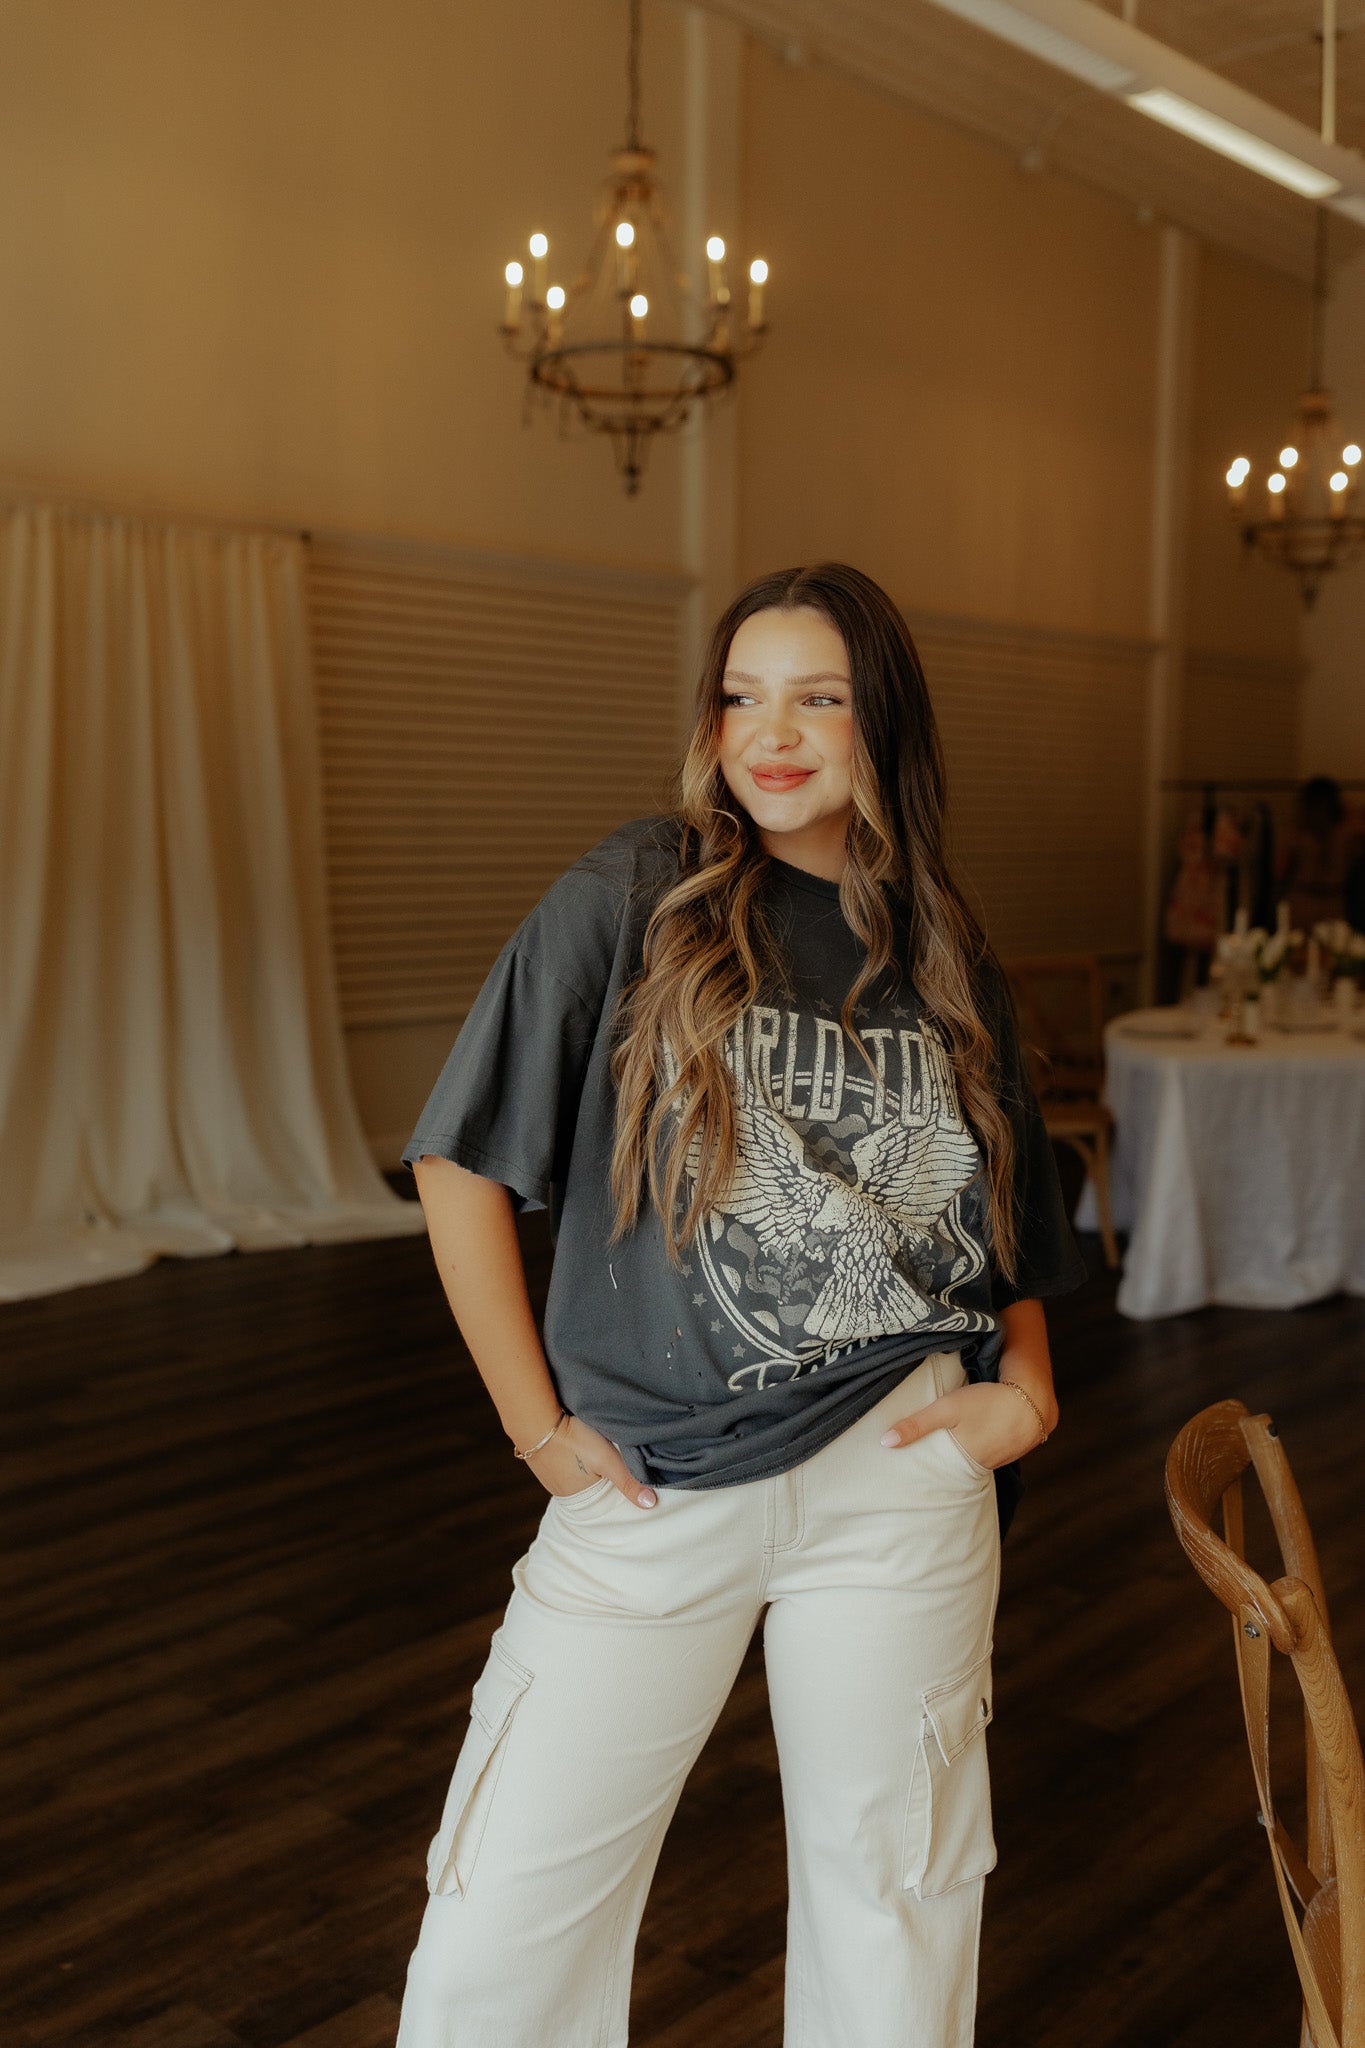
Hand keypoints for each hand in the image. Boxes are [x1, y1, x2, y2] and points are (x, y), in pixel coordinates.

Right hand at [526, 1412, 658, 1508]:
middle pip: (590, 1488)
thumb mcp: (608, 1460)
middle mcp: (561, 1494)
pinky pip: (562, 1465)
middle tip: (611, 1460)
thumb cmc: (575, 1440)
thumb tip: (651, 1504)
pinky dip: (571, 1459)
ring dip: (585, 1468)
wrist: (536, 1419)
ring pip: (576, 1476)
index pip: (604, 1500)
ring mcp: (548, 1478)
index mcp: (579, 1499)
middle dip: (601, 1479)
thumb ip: (629, 1481)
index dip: (615, 1488)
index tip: (624, 1475)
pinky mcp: (540, 1461)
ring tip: (593, 1452)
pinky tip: (575, 1446)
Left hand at [879, 1379, 1050, 1470]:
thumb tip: (885, 1442)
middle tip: (920, 1472)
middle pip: (953, 1472)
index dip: (923, 1478)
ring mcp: (997, 1460)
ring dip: (959, 1461)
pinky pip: (987, 1456)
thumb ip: (917, 1425)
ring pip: (971, 1464)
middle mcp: (980, 1466)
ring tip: (945, 1457)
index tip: (907, 1480)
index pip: (936, 1476)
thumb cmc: (987, 1401)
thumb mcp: (947, 1408)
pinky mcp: (1009, 1450)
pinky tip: (974, 1442)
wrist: (1033, 1398)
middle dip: (939, 1471)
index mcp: (962, 1461)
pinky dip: (977, 1452)